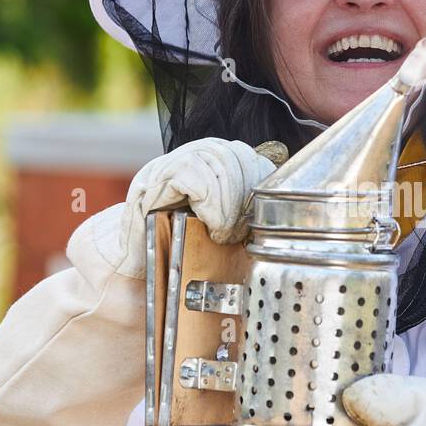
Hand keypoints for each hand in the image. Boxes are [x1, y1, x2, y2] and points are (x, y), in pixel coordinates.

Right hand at [109, 137, 275, 277]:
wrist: (141, 272)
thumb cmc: (188, 252)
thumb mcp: (228, 227)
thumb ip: (249, 207)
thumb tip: (284, 200)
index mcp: (210, 163)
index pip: (246, 154)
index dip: (259, 182)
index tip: (258, 217)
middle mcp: (187, 158)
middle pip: (232, 153)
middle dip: (244, 194)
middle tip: (239, 230)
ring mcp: (165, 168)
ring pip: (212, 160)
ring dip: (227, 201)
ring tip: (224, 231)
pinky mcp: (147, 185)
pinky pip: (187, 174)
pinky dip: (207, 201)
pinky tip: (209, 224)